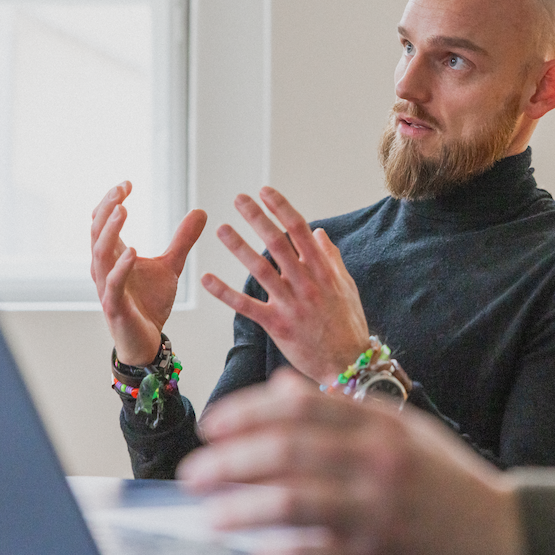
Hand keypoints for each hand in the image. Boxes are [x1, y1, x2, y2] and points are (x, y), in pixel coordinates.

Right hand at [90, 181, 206, 365]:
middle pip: (96, 232)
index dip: (111, 201)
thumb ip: (182, 239)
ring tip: (123, 210)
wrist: (147, 341)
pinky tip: (133, 250)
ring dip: (110, 231)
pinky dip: (121, 267)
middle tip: (121, 190)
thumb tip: (201, 210)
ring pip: (99, 254)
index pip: (103, 222)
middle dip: (107, 209)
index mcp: (114, 255)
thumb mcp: (171, 265)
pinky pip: (112, 284)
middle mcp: (104, 268)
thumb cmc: (150, 302)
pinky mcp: (115, 307)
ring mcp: (107, 287)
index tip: (127, 183)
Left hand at [177, 370, 523, 554]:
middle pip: (287, 452)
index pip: (300, 406)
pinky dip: (279, 552)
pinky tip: (252, 550)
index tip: (212, 425)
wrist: (499, 533)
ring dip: (242, 508)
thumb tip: (279, 389)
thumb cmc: (444, 479)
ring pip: (292, 504)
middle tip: (195, 471)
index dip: (247, 412)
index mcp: (382, 425)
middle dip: (231, 460)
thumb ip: (342, 408)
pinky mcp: (377, 554)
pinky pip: (315, 553)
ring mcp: (377, 511)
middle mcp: (378, 462)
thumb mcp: (403, 430)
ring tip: (211, 513)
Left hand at [200, 186, 369, 384]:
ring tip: (221, 228)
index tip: (265, 191)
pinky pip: (246, 306)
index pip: (299, 230)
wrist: (348, 363)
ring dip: (238, 247)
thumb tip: (319, 233)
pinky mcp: (278, 325)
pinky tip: (206, 278)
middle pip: (277, 243)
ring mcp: (291, 304)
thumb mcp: (347, 286)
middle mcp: (307, 283)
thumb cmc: (349, 323)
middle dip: (256, 218)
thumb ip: (332, 258)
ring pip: (259, 269)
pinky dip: (224, 292)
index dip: (281, 208)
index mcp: (323, 270)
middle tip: (238, 199)